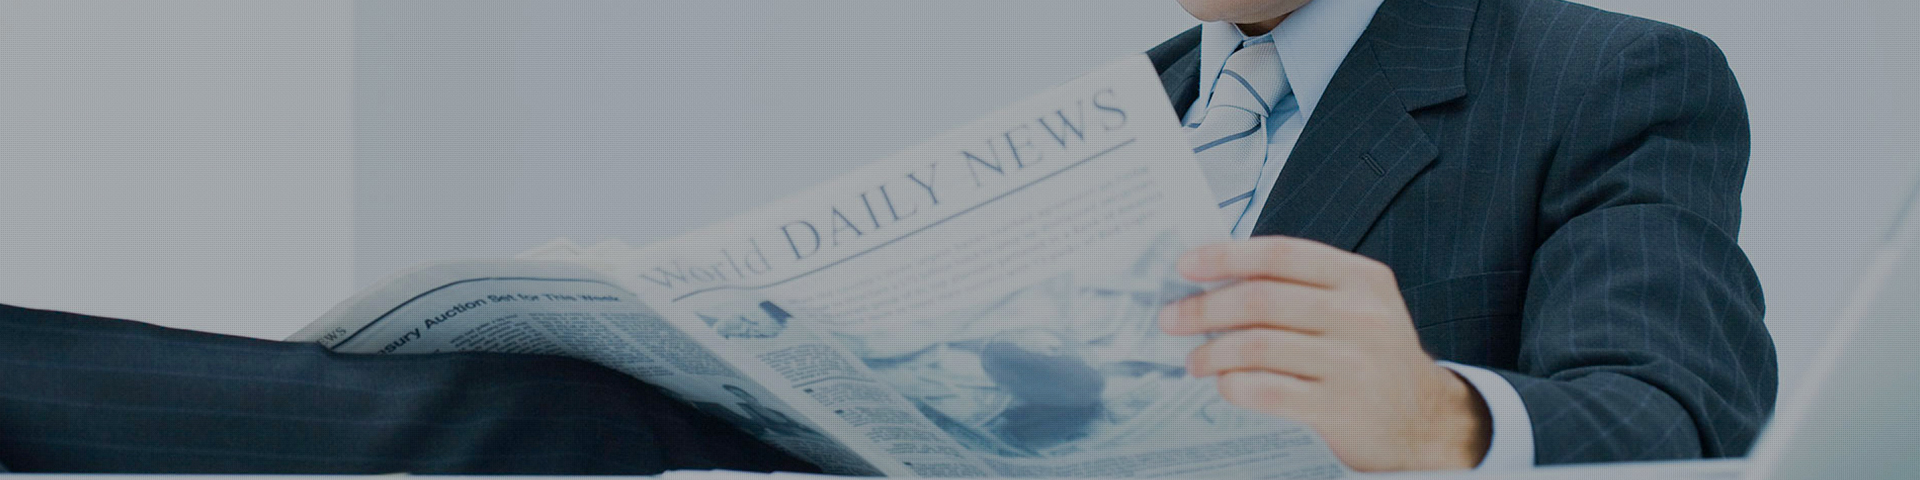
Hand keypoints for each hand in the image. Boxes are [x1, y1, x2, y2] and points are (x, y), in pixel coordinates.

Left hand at [1158, 237, 1490, 471]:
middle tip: (1172, 319)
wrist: (1422, 419)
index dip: (1226, 256)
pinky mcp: (1341, 407)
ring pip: (1258, 345)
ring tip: (1195, 359)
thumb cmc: (1371, 356)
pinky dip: (1234, 385)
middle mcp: (1361, 315)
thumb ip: (1297, 287)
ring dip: (1213, 352)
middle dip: (1204, 308)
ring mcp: (1354, 362)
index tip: (1186, 266)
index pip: (1281, 255)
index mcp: (1361, 278)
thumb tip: (1214, 278)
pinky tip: (1224, 384)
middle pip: (1261, 300)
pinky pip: (1267, 390)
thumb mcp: (1354, 306)